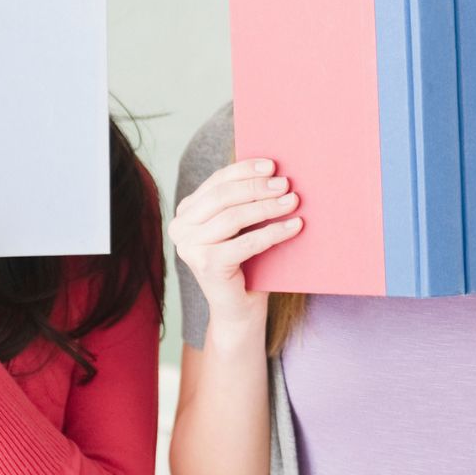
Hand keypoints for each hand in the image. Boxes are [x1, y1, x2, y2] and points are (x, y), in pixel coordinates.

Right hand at [169, 158, 302, 337]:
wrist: (238, 309)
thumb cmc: (244, 263)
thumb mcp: (240, 227)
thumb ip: (244, 201)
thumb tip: (274, 171)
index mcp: (187, 212)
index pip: (217, 181)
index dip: (245, 170)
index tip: (272, 165)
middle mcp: (181, 228)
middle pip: (223, 196)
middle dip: (257, 187)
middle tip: (286, 184)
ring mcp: (190, 248)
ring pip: (233, 217)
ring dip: (267, 207)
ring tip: (293, 202)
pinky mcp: (207, 266)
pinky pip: (245, 243)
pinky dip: (273, 233)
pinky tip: (294, 227)